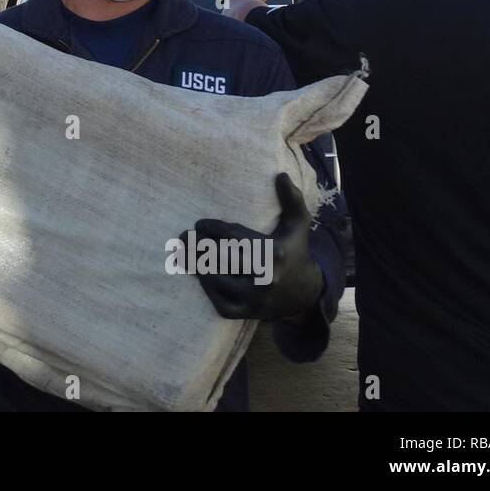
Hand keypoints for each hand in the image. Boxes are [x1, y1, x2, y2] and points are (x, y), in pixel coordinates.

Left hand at [191, 174, 323, 321]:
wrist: (305, 294)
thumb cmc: (294, 251)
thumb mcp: (297, 224)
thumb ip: (291, 199)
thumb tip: (280, 175)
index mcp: (274, 253)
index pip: (233, 237)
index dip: (212, 229)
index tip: (199, 224)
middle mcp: (265, 278)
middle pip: (221, 258)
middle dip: (199, 246)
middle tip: (184, 237)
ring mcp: (256, 299)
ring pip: (217, 281)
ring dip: (197, 266)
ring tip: (184, 253)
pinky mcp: (248, 314)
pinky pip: (220, 303)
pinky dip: (207, 290)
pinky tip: (199, 274)